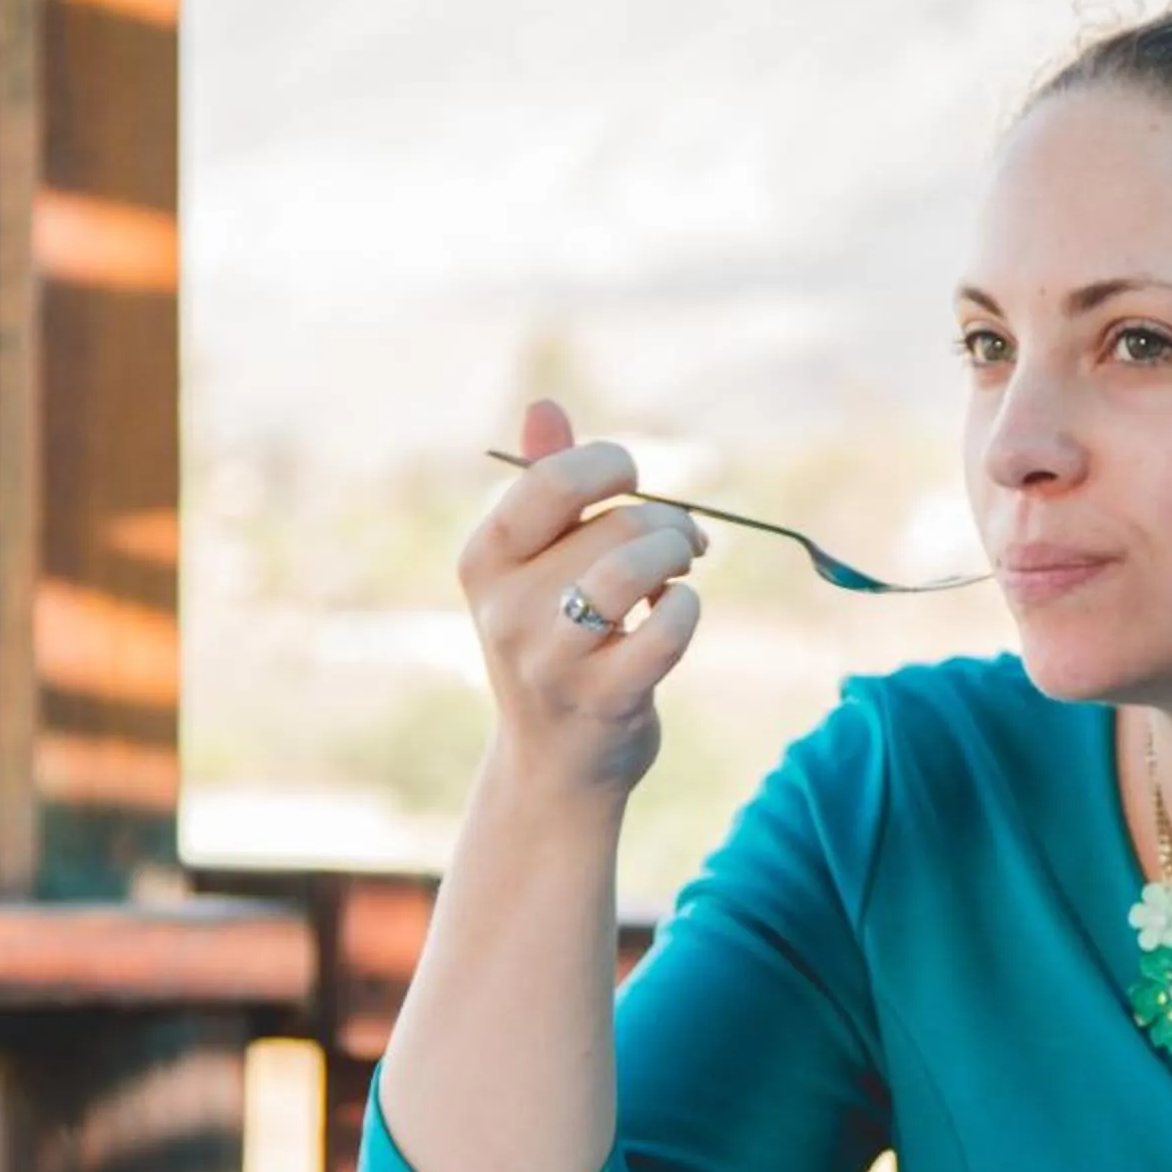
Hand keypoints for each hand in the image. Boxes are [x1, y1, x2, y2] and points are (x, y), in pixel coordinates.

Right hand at [458, 399, 708, 795]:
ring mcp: (551, 659)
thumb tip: (544, 405)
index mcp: (484, 560)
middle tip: (681, 545)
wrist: (557, 766)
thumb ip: (544, 486)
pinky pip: (668, 627)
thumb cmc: (557, 646)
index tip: (632, 483)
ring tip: (680, 571)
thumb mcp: (535, 567)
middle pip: (612, 523)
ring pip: (635, 567)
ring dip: (678, 557)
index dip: (610, 466)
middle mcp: (506, 608)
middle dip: (665, 522)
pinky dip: (687, 610)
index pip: (549, 479)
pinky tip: (676, 615)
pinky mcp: (603, 698)